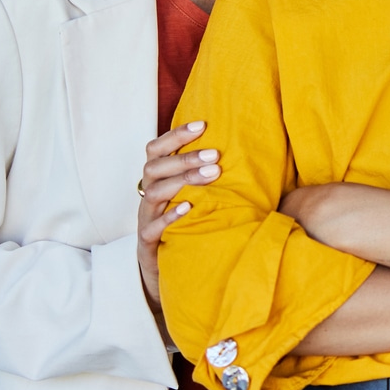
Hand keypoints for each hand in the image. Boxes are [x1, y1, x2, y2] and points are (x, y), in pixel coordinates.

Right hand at [137, 120, 218, 315]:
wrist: (164, 265)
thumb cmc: (185, 222)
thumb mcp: (194, 195)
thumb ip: (206, 174)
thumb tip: (244, 151)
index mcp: (157, 178)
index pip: (156, 149)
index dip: (175, 134)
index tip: (202, 124)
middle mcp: (148, 193)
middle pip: (155, 167)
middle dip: (185, 158)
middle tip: (215, 154)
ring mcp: (145, 217)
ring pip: (154, 192)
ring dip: (183, 180)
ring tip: (211, 174)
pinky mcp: (147, 241)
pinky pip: (152, 226)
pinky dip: (169, 216)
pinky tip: (189, 208)